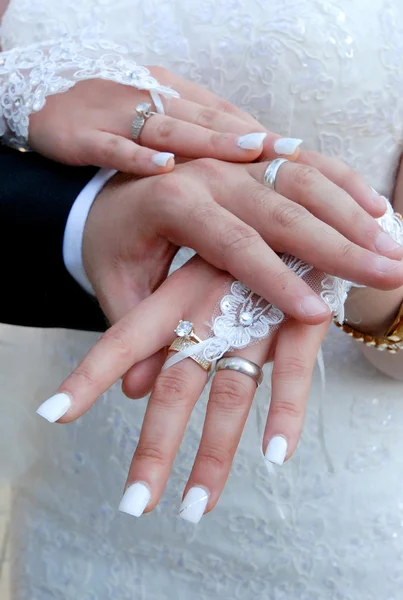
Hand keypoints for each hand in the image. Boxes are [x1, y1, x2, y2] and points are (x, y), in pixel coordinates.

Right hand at [28, 69, 299, 174]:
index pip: (221, 113)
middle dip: (249, 136)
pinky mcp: (83, 135)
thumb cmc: (106, 114)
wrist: (38, 97)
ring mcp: (117, 116)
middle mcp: (150, 100)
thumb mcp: (152, 115)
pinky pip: (112, 146)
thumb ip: (192, 130)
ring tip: (248, 151)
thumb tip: (243, 154)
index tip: (296, 151)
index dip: (258, 130)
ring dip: (209, 140)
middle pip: (206, 118)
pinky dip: (137, 156)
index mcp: (169, 97)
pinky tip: (164, 167)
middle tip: (289, 153)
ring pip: (169, 127)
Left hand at [40, 255, 330, 521]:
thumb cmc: (241, 243)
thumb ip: (163, 329)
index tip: (54, 414)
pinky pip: (296, 367)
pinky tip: (276, 455)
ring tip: (194, 507)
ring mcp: (259, 305)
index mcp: (178, 281)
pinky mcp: (304, 311)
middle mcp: (212, 297)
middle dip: (154, 445)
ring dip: (214, 452)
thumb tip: (134, 392)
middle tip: (133, 505)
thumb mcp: (193, 273)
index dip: (90, 373)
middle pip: (177, 380)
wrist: (307, 205)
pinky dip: (286, 411)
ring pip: (232, 387)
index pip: (127, 334)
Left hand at [80, 157, 402, 396]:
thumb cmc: (115, 241)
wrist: (112, 187)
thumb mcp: (115, 283)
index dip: (275, 280)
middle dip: (339, 243)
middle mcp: (207, 171)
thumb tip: (138, 393)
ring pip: (305, 179)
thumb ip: (133, 330)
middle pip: (283, 208)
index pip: (232, 243)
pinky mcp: (252, 154)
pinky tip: (378, 208)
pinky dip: (344, 184)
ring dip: (352, 214)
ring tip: (394, 247)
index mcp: (171, 200)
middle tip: (390, 270)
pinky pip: (307, 162)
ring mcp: (233, 156)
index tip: (316, 313)